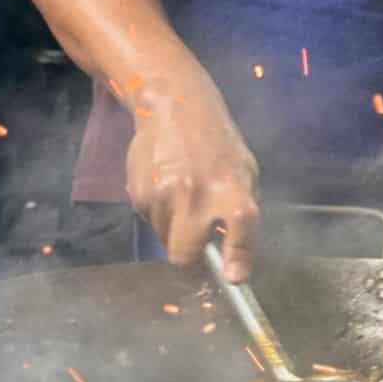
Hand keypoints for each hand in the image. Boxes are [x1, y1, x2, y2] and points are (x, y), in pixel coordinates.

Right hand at [126, 67, 258, 277]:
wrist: (173, 103)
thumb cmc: (216, 140)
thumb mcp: (244, 169)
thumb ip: (242, 211)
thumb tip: (237, 257)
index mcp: (233, 188)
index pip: (241, 229)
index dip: (239, 256)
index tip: (235, 278)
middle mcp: (197, 195)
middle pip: (184, 255)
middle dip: (188, 256)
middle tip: (195, 241)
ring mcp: (164, 195)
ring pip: (164, 237)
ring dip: (172, 227)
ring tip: (181, 192)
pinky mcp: (138, 193)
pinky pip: (148, 219)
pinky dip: (157, 210)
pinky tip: (165, 182)